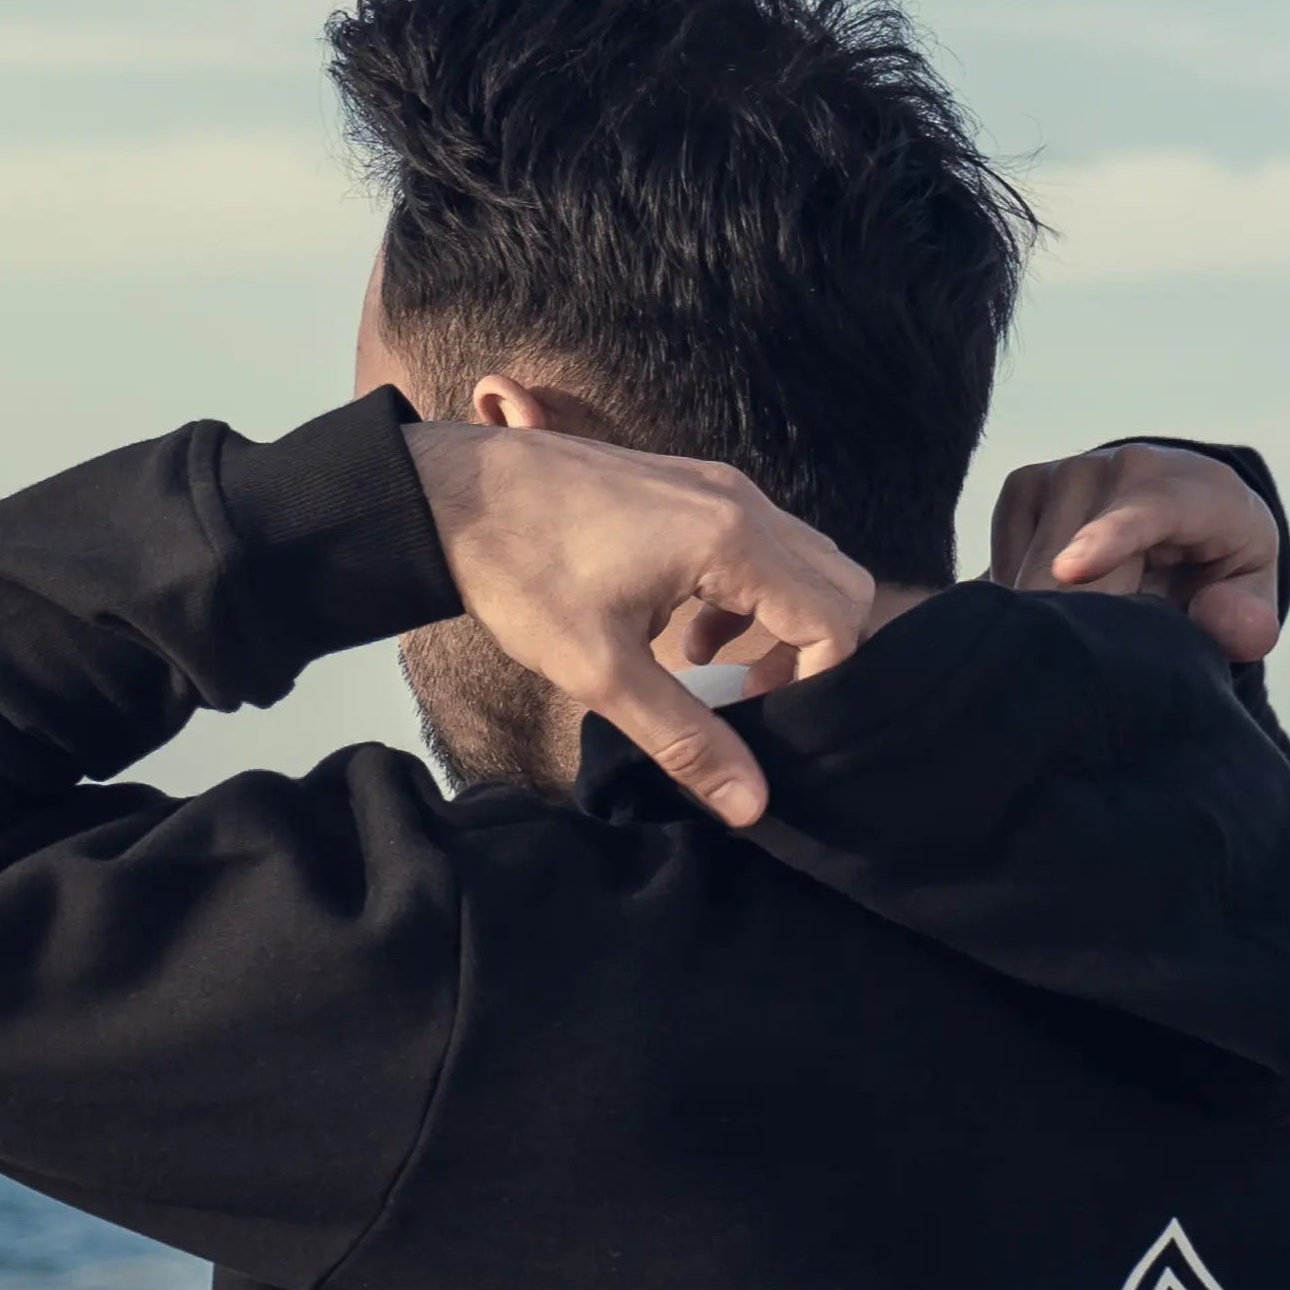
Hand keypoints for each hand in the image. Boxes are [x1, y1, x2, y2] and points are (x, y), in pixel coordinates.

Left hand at [404, 424, 875, 825]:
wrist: (451, 493)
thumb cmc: (521, 572)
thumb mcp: (601, 671)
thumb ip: (685, 739)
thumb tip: (749, 804)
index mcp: (730, 540)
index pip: (835, 618)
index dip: (819, 682)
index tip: (765, 718)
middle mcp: (740, 502)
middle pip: (838, 584)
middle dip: (812, 652)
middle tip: (752, 699)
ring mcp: (717, 485)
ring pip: (802, 560)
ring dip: (779, 622)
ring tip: (711, 668)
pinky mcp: (691, 486)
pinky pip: (760, 541)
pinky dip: (749, 592)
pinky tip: (685, 629)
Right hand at [983, 442, 1281, 664]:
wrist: (1178, 522)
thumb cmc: (1215, 570)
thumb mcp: (1246, 602)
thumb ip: (1246, 621)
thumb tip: (1219, 617)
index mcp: (1198, 492)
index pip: (1149, 511)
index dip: (1107, 538)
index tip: (1068, 570)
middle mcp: (1130, 465)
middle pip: (1080, 563)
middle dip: (1084, 621)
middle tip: (1110, 654)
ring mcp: (1072, 469)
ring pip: (1035, 566)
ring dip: (1053, 614)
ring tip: (1092, 621)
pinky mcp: (1026, 483)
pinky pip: (1006, 560)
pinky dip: (1022, 594)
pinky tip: (1059, 596)